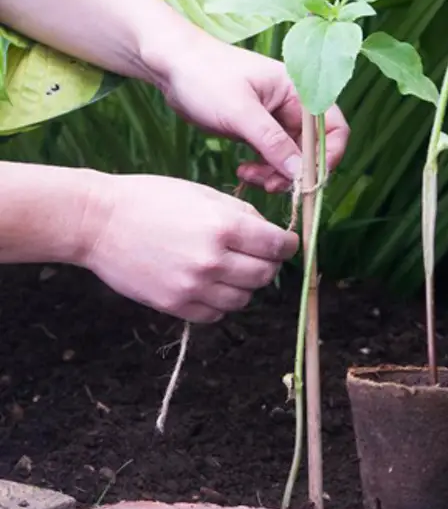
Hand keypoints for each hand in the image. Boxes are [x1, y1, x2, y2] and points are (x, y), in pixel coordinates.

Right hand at [82, 174, 298, 321]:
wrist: (98, 223)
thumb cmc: (151, 199)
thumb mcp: (202, 194)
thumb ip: (241, 214)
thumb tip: (271, 235)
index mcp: (224, 226)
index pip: (278, 247)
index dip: (288, 245)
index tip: (286, 244)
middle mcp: (213, 261)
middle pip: (265, 275)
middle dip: (269, 264)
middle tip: (259, 255)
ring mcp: (194, 287)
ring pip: (243, 299)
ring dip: (244, 285)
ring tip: (230, 269)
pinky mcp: (175, 306)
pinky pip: (216, 315)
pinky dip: (220, 302)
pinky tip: (209, 284)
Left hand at [155, 35, 349, 192]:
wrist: (171, 65)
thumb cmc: (205, 75)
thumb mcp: (240, 111)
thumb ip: (272, 142)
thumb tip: (301, 173)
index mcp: (298, 90)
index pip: (334, 128)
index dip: (329, 156)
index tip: (309, 179)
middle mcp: (292, 105)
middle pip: (313, 149)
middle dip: (296, 171)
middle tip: (272, 186)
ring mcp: (275, 118)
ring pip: (292, 158)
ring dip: (277, 175)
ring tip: (251, 177)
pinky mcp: (258, 130)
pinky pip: (272, 158)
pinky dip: (263, 170)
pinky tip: (243, 172)